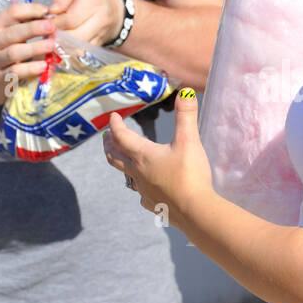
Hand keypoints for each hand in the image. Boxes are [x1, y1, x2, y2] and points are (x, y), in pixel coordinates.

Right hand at [0, 2, 57, 106]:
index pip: (12, 12)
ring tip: (51, 45)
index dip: (31, 10)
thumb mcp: (2, 36)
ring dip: (35, 47)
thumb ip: (20, 25)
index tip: (48, 11)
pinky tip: (43, 66)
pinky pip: (16, 72)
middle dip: (34, 28)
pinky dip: (30, 68)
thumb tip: (48, 16)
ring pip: (14, 52)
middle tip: (52, 27)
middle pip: (13, 32)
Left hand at [48, 0, 123, 46]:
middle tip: (50, 32)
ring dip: (63, 44)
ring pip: (77, 46)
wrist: (114, 10)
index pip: (71, 19)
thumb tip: (52, 11)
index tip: (48, 22)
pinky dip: (70, 50)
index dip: (56, 23)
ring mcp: (102, 32)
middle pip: (75, 35)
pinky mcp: (100, 44)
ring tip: (56, 37)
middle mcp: (101, 17)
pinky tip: (65, 43)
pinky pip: (82, 52)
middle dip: (58, 36)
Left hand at [103, 89, 213, 225]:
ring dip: (123, 165)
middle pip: (115, 157)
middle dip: (109, 146)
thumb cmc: (189, 174)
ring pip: (127, 176)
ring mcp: (143, 191)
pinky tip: (147, 188)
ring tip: (125, 160)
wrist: (195, 210)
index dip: (116, 125)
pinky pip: (141, 194)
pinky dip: (140, 186)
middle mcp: (138, 173)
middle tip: (106, 138)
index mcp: (143, 155)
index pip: (122, 136)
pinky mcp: (153, 205)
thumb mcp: (189, 141)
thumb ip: (186, 116)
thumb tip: (185, 91)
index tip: (113, 117)